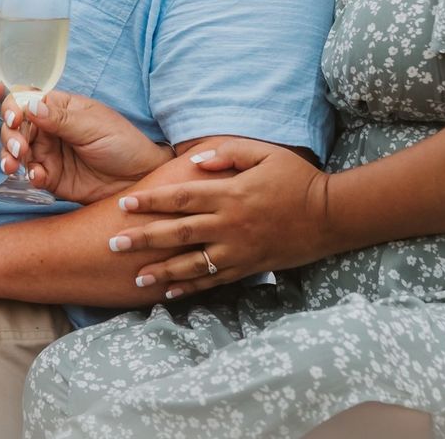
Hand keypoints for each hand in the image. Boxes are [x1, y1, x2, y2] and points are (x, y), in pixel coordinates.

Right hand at [0, 90, 171, 203]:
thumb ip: (60, 119)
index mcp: (60, 109)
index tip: (16, 120)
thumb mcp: (93, 127)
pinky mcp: (52, 178)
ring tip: (15, 166)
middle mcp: (50, 130)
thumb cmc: (124, 143)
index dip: (15, 108)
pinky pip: (32, 175)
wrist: (141, 179)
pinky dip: (29, 175)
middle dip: (11, 137)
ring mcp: (50, 154)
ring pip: (17, 152)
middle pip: (16, 127)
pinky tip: (38, 177)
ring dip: (11, 158)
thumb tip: (30, 104)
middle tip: (20, 149)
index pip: (27, 100)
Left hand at [106, 139, 333, 299]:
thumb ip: (229, 152)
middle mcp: (229, 224)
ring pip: (192, 263)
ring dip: (162, 270)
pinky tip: (170, 293)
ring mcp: (238, 250)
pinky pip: (215, 281)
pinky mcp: (249, 267)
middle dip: (143, 239)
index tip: (124, 206)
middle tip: (114, 245)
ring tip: (136, 275)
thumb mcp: (265, 153)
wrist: (330, 216)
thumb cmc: (297, 179)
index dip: (151, 202)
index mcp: (230, 193)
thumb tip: (196, 159)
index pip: (181, 197)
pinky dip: (191, 288)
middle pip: (178, 233)